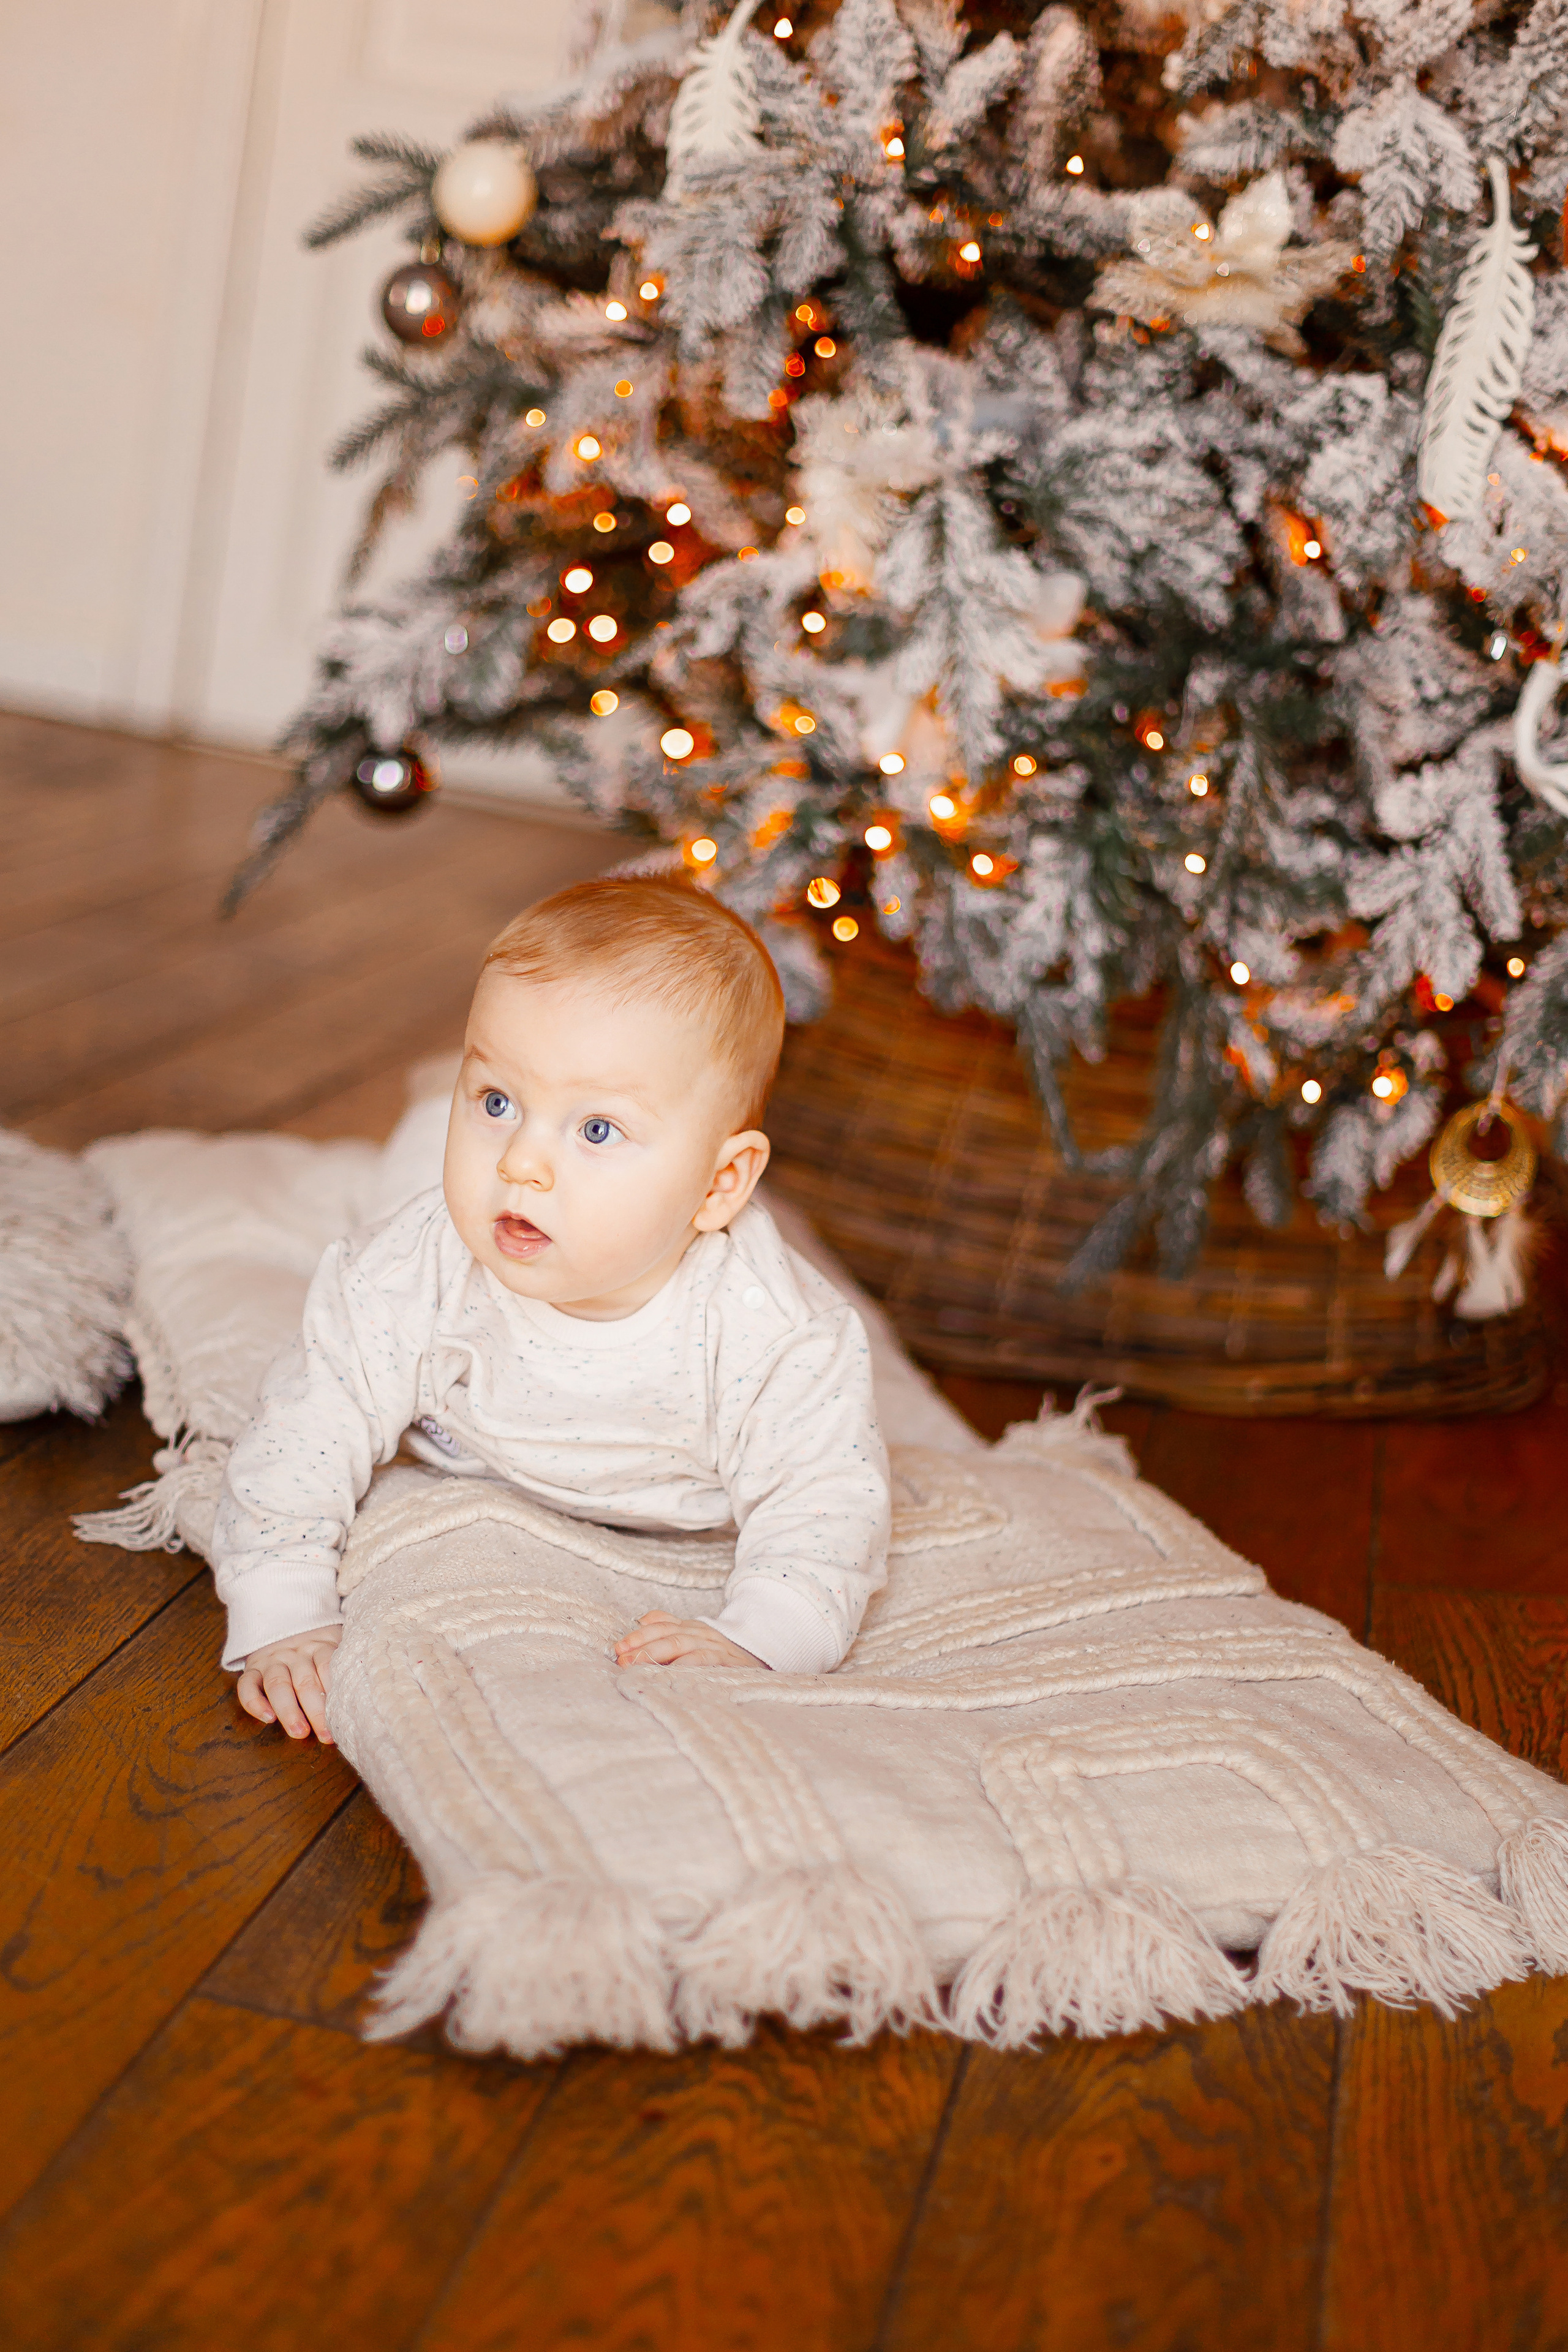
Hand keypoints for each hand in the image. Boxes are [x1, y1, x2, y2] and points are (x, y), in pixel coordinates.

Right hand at [237, 1624, 343, 1741]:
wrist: (285, 1621)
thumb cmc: (319, 1647)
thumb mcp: (336, 1644)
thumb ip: (345, 1664)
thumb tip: (364, 1695)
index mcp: (319, 1645)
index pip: (327, 1666)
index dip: (334, 1692)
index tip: (343, 1717)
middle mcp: (294, 1653)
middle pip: (305, 1681)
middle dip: (316, 1710)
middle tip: (325, 1734)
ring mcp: (271, 1660)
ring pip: (277, 1684)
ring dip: (288, 1710)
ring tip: (299, 1732)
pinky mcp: (252, 1668)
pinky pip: (247, 1685)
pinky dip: (254, 1702)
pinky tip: (267, 1719)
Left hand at [613, 1612, 765, 1669]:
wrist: (762, 1660)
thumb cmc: (721, 1654)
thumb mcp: (695, 1637)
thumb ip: (670, 1625)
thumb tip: (642, 1619)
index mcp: (691, 1627)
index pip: (661, 1625)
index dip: (639, 1635)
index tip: (618, 1648)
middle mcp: (701, 1634)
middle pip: (668, 1635)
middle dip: (642, 1646)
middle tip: (622, 1659)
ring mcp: (715, 1646)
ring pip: (682, 1645)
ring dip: (657, 1655)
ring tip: (637, 1666)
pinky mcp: (728, 1662)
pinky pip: (705, 1660)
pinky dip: (688, 1665)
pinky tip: (673, 1673)